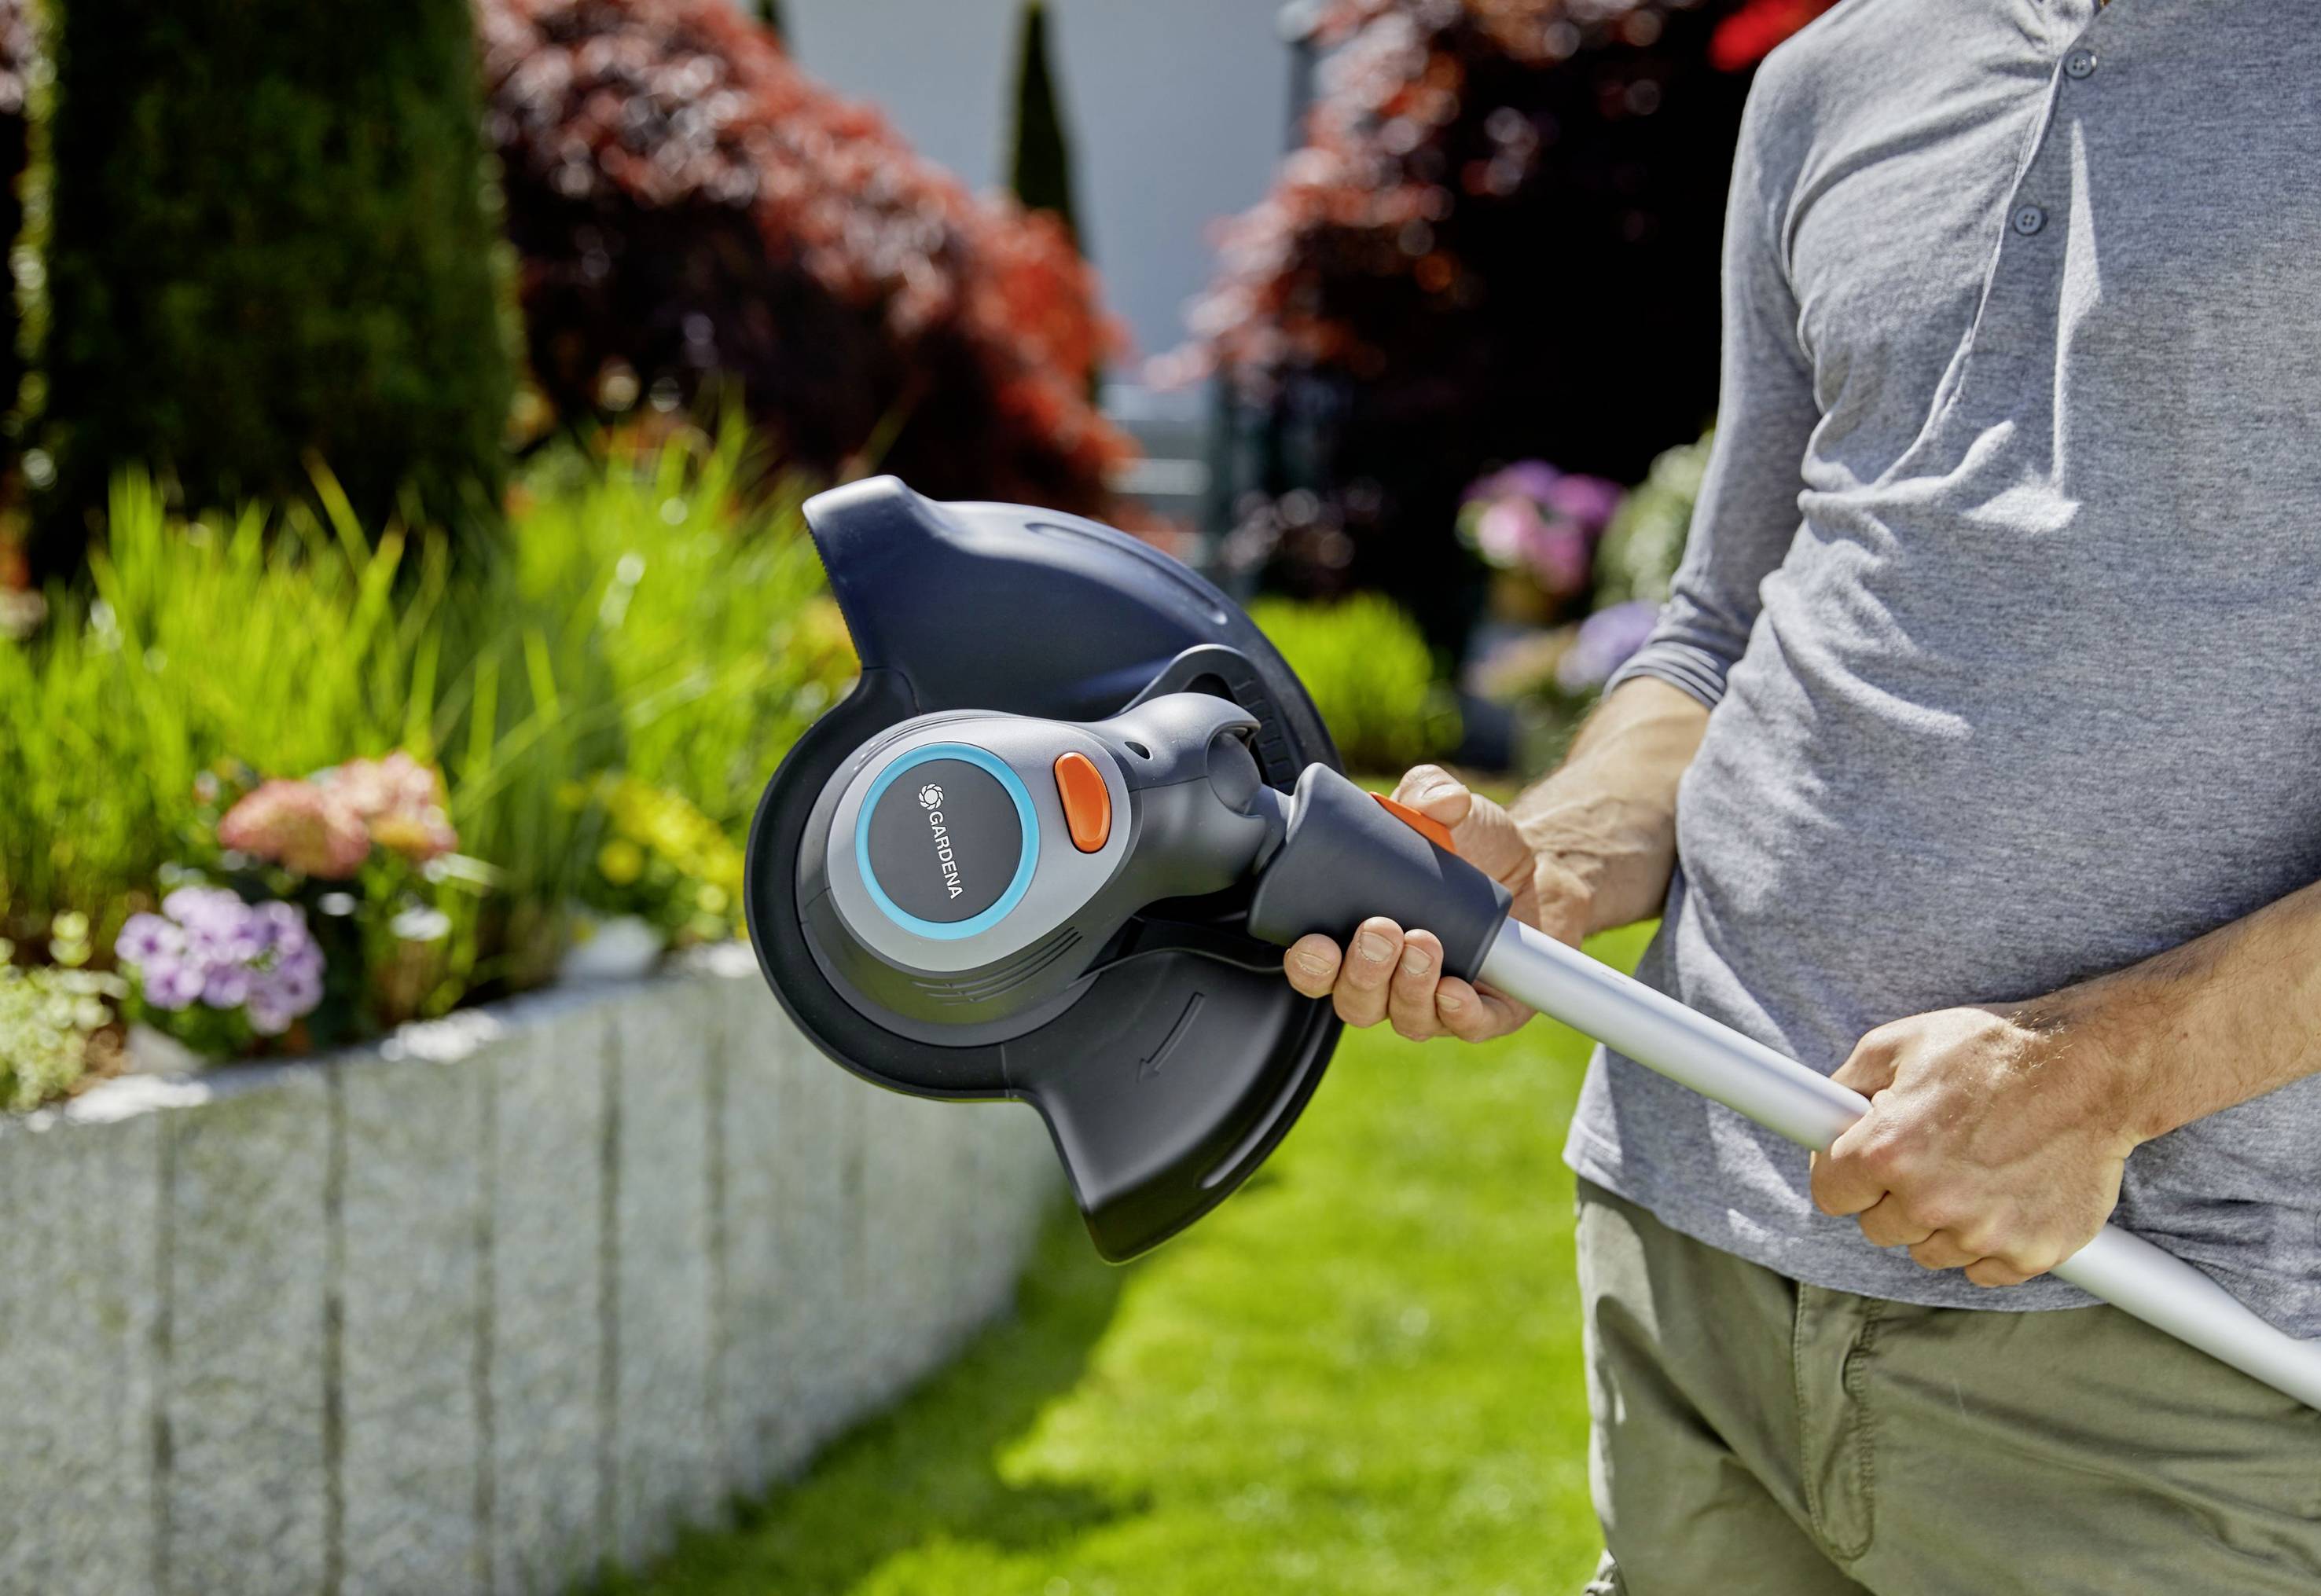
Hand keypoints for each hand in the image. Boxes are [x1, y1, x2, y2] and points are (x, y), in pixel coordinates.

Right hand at [1279, 765, 1588, 1042]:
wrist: (1540, 869)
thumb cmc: (1475, 846)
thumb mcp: (1448, 806)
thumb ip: (1430, 788)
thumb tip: (1435, 804)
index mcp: (1357, 938)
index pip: (1317, 969)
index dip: (1309, 966)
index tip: (1316, 942)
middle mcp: (1390, 979)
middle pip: (1356, 1003)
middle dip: (1363, 973)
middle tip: (1381, 931)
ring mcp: (1435, 1001)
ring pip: (1406, 1018)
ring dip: (1409, 987)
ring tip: (1425, 942)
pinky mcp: (1487, 1013)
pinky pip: (1466, 1028)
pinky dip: (1458, 1014)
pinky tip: (1456, 989)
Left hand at [1809, 1002, 2146, 1286]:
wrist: (2093, 1068)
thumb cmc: (1993, 1050)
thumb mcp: (1897, 1044)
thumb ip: (1843, 1088)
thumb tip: (1817, 1118)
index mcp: (1886, 1153)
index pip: (1829, 1195)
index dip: (1847, 1173)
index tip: (1866, 1162)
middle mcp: (1930, 1201)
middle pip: (1878, 1228)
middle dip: (1893, 1195)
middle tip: (1930, 1155)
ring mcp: (1982, 1233)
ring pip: (1929, 1252)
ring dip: (1941, 1221)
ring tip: (1973, 1168)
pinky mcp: (2029, 1253)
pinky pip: (1982, 1270)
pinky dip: (1988, 1242)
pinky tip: (2004, 1195)